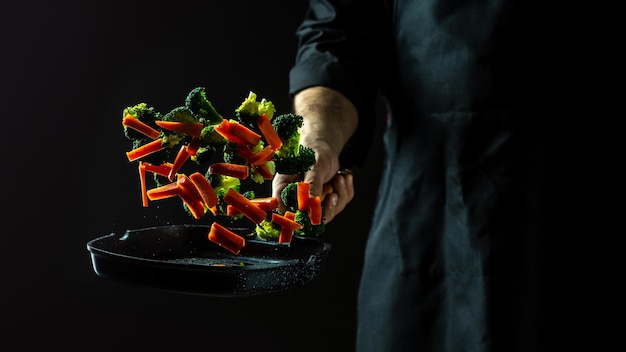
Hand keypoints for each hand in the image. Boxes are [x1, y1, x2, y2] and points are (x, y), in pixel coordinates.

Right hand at [271, 86, 357, 223]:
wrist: (323, 145)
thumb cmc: (312, 151)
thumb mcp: (313, 167)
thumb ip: (311, 185)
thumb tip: (311, 205)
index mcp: (284, 191)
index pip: (288, 215)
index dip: (302, 220)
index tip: (317, 215)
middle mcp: (297, 199)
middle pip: (312, 219)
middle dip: (328, 208)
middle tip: (334, 194)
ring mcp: (313, 201)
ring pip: (330, 212)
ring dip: (340, 196)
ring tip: (340, 178)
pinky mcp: (326, 198)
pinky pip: (340, 203)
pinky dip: (346, 191)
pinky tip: (344, 177)